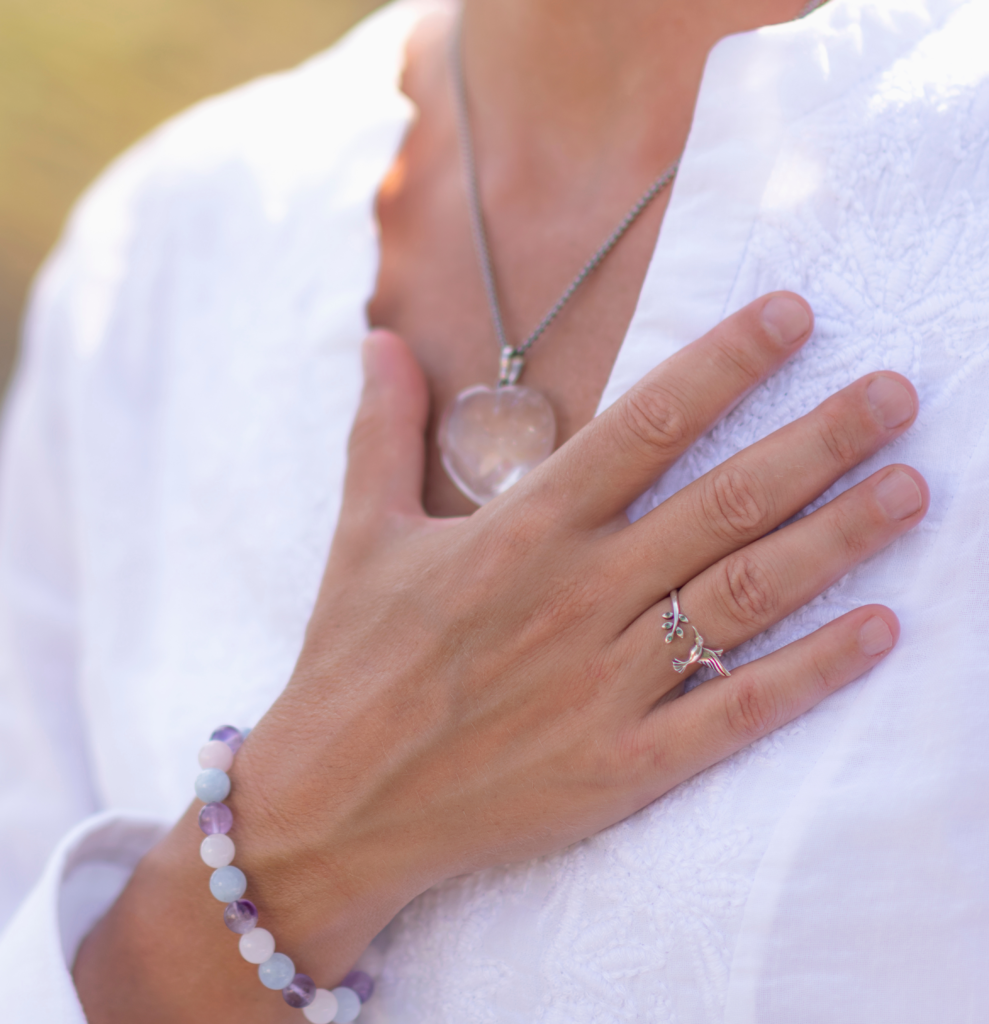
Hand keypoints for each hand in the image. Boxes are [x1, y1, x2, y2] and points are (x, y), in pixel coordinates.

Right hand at [234, 292, 924, 959]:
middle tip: (898, 394)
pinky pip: (733, 711)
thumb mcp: (358, 534)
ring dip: (838, 539)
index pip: (644, 425)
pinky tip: (878, 631)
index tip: (795, 317)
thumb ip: (380, 430)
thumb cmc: (349, 661)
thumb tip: (376, 337)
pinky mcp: (620, 766)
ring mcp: (604, 684)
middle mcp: (576, 596)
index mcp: (520, 532)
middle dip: (820, 440)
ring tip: (913, 490)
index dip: (726, 363)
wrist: (335, 805)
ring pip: (744, 596)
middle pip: (723, 501)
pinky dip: (811, 672)